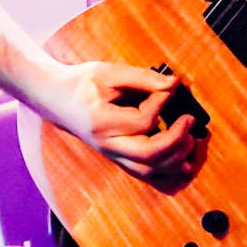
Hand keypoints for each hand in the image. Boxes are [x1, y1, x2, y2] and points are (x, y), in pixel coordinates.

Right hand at [30, 59, 200, 184]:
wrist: (55, 98)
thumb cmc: (80, 83)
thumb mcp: (107, 72)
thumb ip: (142, 78)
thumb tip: (174, 85)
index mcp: (102, 123)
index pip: (143, 121)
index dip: (162, 103)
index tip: (169, 88)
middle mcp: (108, 145)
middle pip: (149, 156)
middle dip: (176, 140)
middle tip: (189, 119)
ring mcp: (113, 155)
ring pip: (150, 171)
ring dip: (176, 159)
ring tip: (190, 139)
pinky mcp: (119, 158)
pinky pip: (147, 174)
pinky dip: (168, 170)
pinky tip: (183, 161)